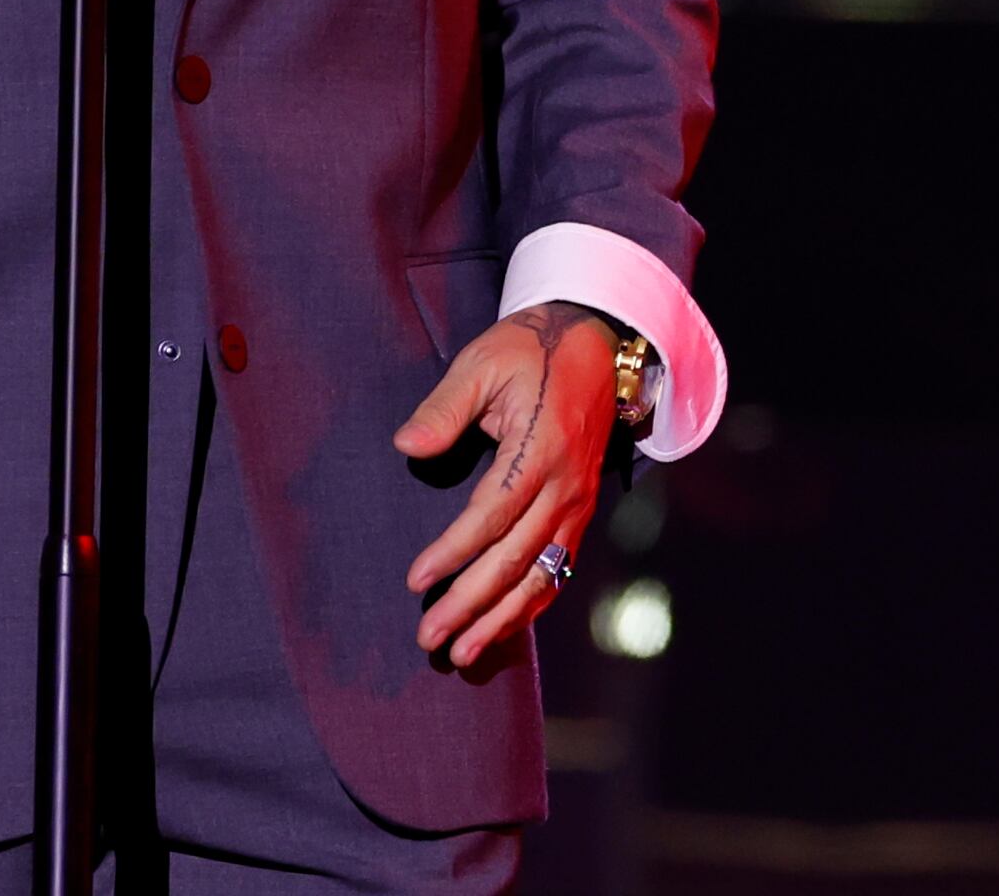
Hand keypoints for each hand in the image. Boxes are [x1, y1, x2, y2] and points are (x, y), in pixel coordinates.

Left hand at [395, 301, 620, 667]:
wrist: (591, 346)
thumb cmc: (526, 350)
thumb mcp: (481, 363)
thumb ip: (444, 407)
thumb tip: (406, 447)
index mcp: (540, 450)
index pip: (492, 515)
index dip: (455, 552)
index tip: (417, 580)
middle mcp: (566, 487)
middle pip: (517, 559)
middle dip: (473, 603)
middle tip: (431, 636)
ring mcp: (578, 503)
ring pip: (542, 575)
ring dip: (503, 619)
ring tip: (463, 652)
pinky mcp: (580, 511)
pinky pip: (558, 568)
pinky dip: (531, 603)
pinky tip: (503, 629)